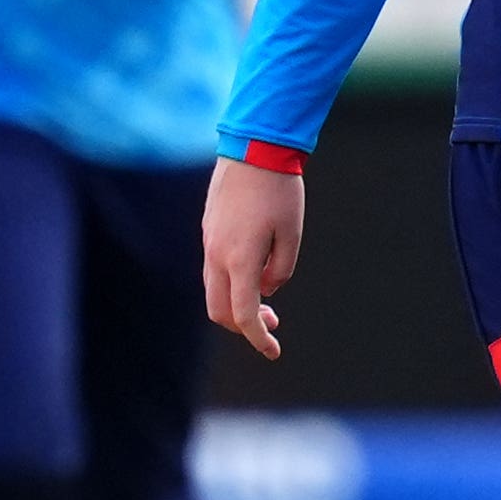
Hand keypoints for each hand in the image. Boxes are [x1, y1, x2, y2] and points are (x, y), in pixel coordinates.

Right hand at [202, 160, 304, 359]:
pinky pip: (214, 268)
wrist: (253, 148)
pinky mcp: (209, 230)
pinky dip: (231, 283)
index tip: (274, 352)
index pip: (242, 315)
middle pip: (219, 310)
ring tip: (266, 304)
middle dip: (243, 327)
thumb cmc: (279, 191)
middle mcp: (216, 255)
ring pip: (214, 290)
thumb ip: (280, 269)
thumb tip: (265, 289)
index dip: (258, 340)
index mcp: (238, 260)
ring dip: (237, 304)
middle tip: (272, 325)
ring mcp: (209, 242)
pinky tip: (254, 273)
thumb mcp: (292, 234)